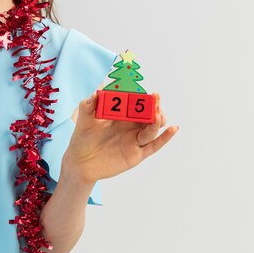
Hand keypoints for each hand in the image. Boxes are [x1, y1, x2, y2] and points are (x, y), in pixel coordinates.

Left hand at [62, 92, 178, 184]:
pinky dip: (165, 137)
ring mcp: (134, 140)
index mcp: (120, 115)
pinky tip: (173, 129)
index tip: (148, 91)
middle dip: (154, 106)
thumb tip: (98, 91)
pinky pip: (154, 145)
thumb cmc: (82, 138)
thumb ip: (89, 105)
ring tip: (157, 114)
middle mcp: (130, 126)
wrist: (80, 162)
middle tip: (154, 100)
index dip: (143, 96)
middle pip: (149, 114)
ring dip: (157, 120)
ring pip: (153, 128)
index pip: (136, 103)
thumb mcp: (84, 119)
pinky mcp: (136, 154)